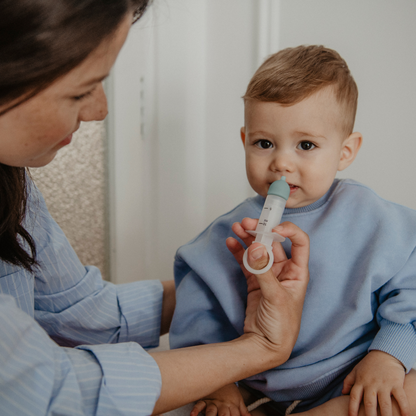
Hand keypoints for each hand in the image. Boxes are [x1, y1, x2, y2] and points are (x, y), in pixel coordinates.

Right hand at [190, 383, 248, 415]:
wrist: (219, 373)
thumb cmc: (229, 390)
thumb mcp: (239, 399)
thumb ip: (243, 410)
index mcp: (232, 405)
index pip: (235, 415)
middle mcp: (222, 405)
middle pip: (224, 415)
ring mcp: (212, 402)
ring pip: (211, 411)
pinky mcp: (204, 400)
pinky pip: (199, 404)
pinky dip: (195, 409)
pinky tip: (193, 414)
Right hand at [226, 218, 308, 359]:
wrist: (266, 346)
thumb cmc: (282, 326)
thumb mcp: (275, 297)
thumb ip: (264, 271)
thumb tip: (256, 248)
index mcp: (297, 272)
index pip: (299, 243)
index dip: (289, 230)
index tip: (273, 226)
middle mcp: (284, 270)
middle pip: (273, 243)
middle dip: (261, 230)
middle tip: (247, 223)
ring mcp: (268, 275)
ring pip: (258, 250)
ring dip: (248, 238)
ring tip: (237, 228)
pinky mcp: (254, 281)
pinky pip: (246, 261)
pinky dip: (238, 251)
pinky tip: (231, 243)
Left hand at [342, 350, 408, 415]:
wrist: (385, 353)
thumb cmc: (369, 364)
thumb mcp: (356, 370)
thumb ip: (349, 381)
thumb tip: (343, 393)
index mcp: (361, 381)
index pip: (354, 397)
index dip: (352, 408)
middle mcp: (371, 384)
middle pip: (369, 403)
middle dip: (370, 415)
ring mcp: (384, 384)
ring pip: (384, 403)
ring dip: (386, 415)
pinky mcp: (396, 383)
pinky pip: (400, 398)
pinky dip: (404, 408)